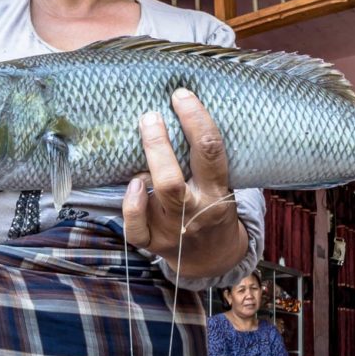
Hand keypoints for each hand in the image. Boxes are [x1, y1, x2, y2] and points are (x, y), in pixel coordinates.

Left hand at [122, 88, 247, 278]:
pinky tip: (132, 186)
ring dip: (146, 166)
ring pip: (157, 198)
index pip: (210, 152)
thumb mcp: (222, 184)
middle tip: (150, 115)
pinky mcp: (153, 243)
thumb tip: (180, 107)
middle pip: (173, 180)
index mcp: (218, 192)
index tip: (181, 96)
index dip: (196, 120)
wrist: (214, 258)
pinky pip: (137, 229)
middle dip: (159, 144)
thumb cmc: (214, 208)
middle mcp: (195, 210)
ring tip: (140, 140)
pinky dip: (132, 206)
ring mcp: (172, 229)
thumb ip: (205, 159)